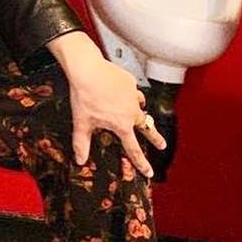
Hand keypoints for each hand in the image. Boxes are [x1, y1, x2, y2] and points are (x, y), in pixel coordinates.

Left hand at [46, 30, 167, 177]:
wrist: (87, 69)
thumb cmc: (84, 96)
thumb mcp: (81, 122)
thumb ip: (81, 143)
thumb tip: (80, 159)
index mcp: (121, 125)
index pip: (134, 149)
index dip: (141, 163)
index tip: (149, 171)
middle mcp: (131, 111)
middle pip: (147, 128)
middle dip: (155, 138)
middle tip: (162, 145)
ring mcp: (133, 95)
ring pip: (140, 106)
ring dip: (140, 111)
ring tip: (139, 111)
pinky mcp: (130, 81)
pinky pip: (133, 90)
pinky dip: (130, 93)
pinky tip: (123, 91)